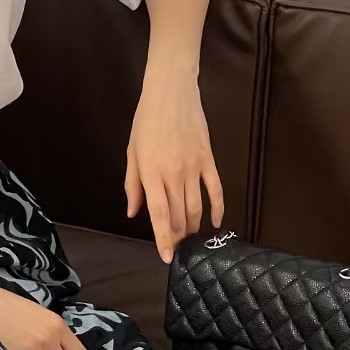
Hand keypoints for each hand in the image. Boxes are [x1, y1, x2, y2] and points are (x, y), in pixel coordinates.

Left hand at [126, 67, 224, 263]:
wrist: (172, 92)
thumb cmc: (146, 122)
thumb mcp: (132, 153)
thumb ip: (132, 186)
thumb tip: (134, 213)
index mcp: (151, 174)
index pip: (159, 215)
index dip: (164, 239)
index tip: (167, 257)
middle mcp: (174, 175)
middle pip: (179, 216)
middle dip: (178, 236)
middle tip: (176, 246)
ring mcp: (194, 168)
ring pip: (197, 208)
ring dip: (194, 226)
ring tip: (190, 236)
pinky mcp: (208, 160)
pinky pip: (216, 190)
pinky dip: (218, 209)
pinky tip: (215, 223)